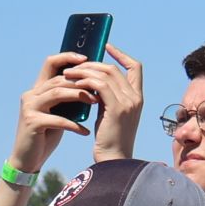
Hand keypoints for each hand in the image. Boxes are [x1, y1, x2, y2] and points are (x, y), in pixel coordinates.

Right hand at [10, 52, 99, 173]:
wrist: (28, 158)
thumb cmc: (47, 134)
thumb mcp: (58, 111)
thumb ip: (68, 96)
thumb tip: (93, 82)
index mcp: (37, 89)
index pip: (50, 63)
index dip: (68, 57)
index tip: (87, 58)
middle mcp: (31, 94)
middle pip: (59, 79)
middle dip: (82, 81)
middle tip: (102, 88)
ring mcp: (29, 107)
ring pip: (57, 93)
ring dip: (79, 96)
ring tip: (97, 102)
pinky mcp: (31, 122)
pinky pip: (57, 119)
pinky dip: (74, 125)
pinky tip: (86, 132)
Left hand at [82, 44, 145, 162]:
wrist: (113, 159)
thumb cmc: (107, 139)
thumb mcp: (108, 114)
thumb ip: (105, 98)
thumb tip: (90, 83)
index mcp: (137, 97)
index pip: (135, 67)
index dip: (121, 55)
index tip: (106, 46)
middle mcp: (136, 97)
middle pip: (115, 68)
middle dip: (93, 63)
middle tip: (73, 65)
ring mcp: (129, 102)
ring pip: (107, 74)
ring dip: (84, 71)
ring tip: (67, 73)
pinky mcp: (118, 108)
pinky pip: (100, 86)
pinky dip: (85, 81)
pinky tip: (72, 82)